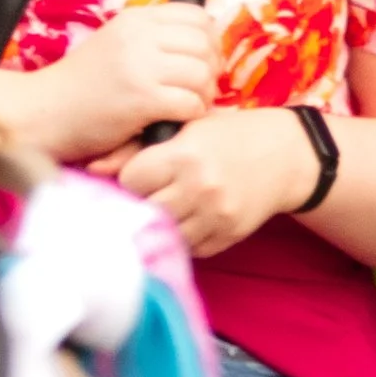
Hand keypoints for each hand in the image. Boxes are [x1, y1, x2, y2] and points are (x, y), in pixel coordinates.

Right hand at [18, 3, 216, 163]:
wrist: (41, 112)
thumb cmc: (78, 87)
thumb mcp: (114, 45)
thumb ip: (150, 39)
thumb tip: (200, 44)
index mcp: (134, 19)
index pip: (196, 15)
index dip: (208, 40)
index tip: (200, 61)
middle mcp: (139, 35)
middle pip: (205, 43)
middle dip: (211, 69)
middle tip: (198, 89)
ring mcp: (140, 66)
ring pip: (202, 73)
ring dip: (203, 95)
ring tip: (188, 106)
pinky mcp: (141, 99)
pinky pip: (191, 103)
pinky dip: (191, 115)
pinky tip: (174, 120)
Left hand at [102, 104, 322, 258]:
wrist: (285, 155)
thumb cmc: (226, 134)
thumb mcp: (185, 128)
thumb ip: (136, 147)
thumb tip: (90, 168)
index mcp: (184, 154)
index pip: (131, 180)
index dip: (130, 177)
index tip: (138, 173)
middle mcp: (199, 188)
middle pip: (145, 210)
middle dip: (141, 202)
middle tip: (147, 194)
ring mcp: (215, 216)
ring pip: (164, 234)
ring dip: (159, 223)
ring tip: (165, 206)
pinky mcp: (227, 237)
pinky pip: (189, 248)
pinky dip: (183, 236)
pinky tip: (188, 217)